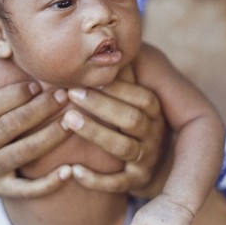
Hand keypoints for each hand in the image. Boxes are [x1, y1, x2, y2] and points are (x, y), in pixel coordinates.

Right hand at [0, 81, 71, 197]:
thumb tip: (31, 55)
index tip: (37, 84)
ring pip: (21, 154)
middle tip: (64, 96)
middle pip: (8, 127)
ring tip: (72, 123)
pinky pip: (26, 190)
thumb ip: (5, 82)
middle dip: (38, 110)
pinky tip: (70, 171)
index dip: (13, 95)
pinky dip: (47, 183)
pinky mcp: (1, 190)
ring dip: (49, 138)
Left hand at [61, 79, 166, 193]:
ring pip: (123, 148)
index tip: (88, 77)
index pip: (142, 98)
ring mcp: (145, 160)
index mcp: (154, 113)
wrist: (158, 166)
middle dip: (101, 105)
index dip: (117, 87)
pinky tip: (73, 170)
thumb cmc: (132, 121)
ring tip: (68, 120)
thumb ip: (124, 75)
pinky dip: (96, 179)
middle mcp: (153, 135)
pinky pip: (117, 183)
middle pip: (132, 120)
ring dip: (95, 133)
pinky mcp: (135, 182)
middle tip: (71, 93)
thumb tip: (107, 41)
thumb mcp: (134, 98)